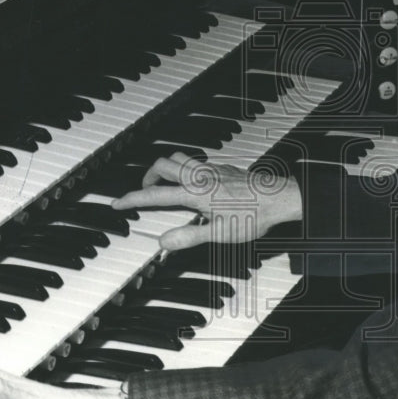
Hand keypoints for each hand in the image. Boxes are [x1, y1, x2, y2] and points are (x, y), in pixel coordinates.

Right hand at [111, 152, 301, 250]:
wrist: (279, 198)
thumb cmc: (254, 216)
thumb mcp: (220, 233)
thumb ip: (190, 236)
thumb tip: (163, 241)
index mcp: (195, 192)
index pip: (155, 194)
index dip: (133, 199)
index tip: (117, 203)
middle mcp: (201, 176)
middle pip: (163, 164)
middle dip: (147, 176)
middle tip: (143, 192)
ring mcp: (212, 169)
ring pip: (179, 157)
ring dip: (165, 168)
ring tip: (163, 184)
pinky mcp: (223, 168)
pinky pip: (195, 161)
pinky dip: (184, 168)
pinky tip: (191, 183)